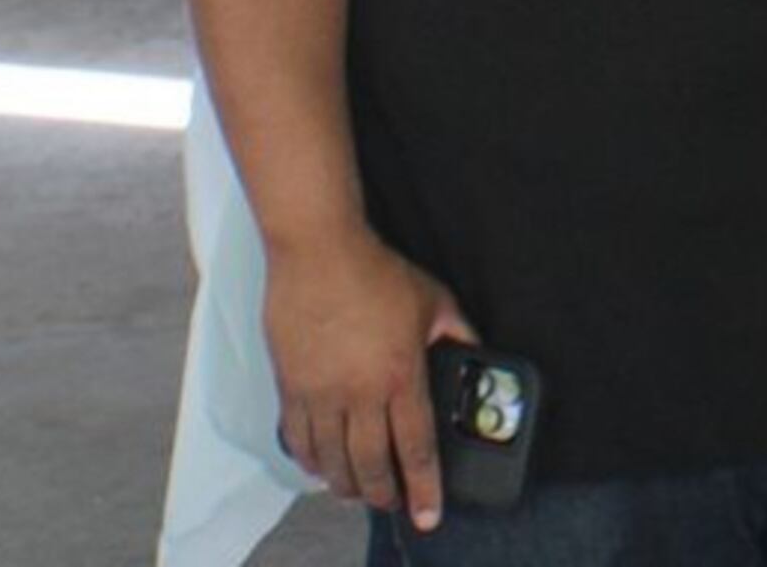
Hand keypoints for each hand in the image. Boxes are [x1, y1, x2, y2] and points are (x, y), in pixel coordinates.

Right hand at [261, 229, 474, 529]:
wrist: (319, 252)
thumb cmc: (378, 272)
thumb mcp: (435, 300)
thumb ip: (457, 333)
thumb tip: (476, 355)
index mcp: (401, 375)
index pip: (417, 447)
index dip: (425, 487)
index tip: (428, 515)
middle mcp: (360, 393)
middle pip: (372, 465)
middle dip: (385, 494)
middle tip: (393, 503)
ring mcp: (321, 393)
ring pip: (332, 461)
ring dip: (347, 484)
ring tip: (359, 491)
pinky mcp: (290, 386)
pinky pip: (298, 440)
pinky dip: (311, 462)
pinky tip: (321, 468)